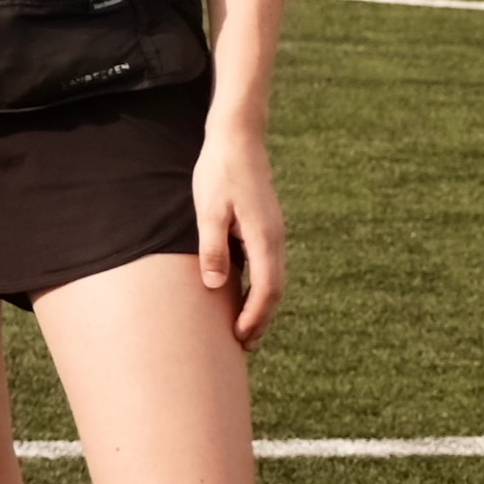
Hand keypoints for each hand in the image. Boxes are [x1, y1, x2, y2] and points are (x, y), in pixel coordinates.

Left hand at [192, 115, 286, 343]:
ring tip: (244, 328)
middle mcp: (275, 238)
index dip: (256, 317)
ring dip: (261, 304)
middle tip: (244, 345)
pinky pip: (267, 264)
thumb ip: (213, 248)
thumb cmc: (219, 171)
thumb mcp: (208, 210)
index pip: (267, 289)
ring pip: (273, 277)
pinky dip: (259, 285)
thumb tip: (215, 286)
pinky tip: (243, 294)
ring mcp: (272, 232)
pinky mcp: (265, 226)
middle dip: (261, 319)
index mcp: (264, 238)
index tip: (241, 338)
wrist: (237, 138)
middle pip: (275, 289)